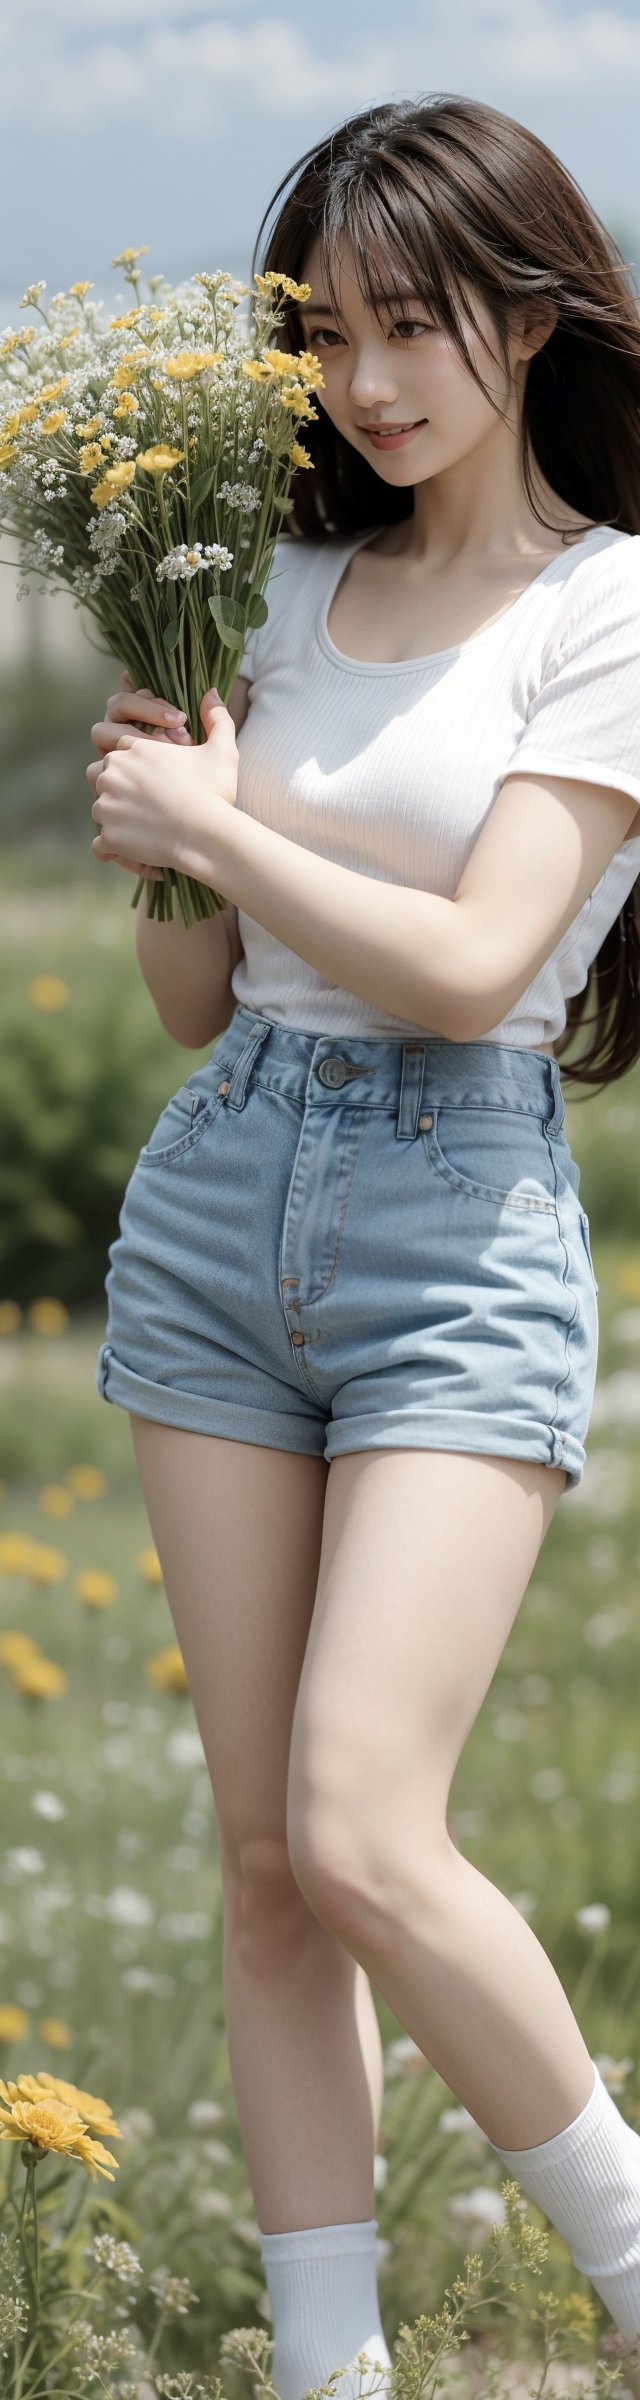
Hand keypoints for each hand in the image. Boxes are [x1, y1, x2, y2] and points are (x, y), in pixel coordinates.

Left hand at [87, 672, 238, 873]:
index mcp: (134, 749)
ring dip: (114, 816)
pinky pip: (101, 845)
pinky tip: (133, 852)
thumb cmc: (215, 792)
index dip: (136, 763)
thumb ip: (217, 718)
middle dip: (116, 785)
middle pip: (100, 774)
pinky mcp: (108, 836)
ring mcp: (107, 805)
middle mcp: (113, 773)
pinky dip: (114, 850)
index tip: (155, 779)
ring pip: (99, 808)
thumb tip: (211, 692)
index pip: (119, 747)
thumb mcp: (222, 750)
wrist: (206, 833)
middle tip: (144, 802)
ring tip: (141, 827)